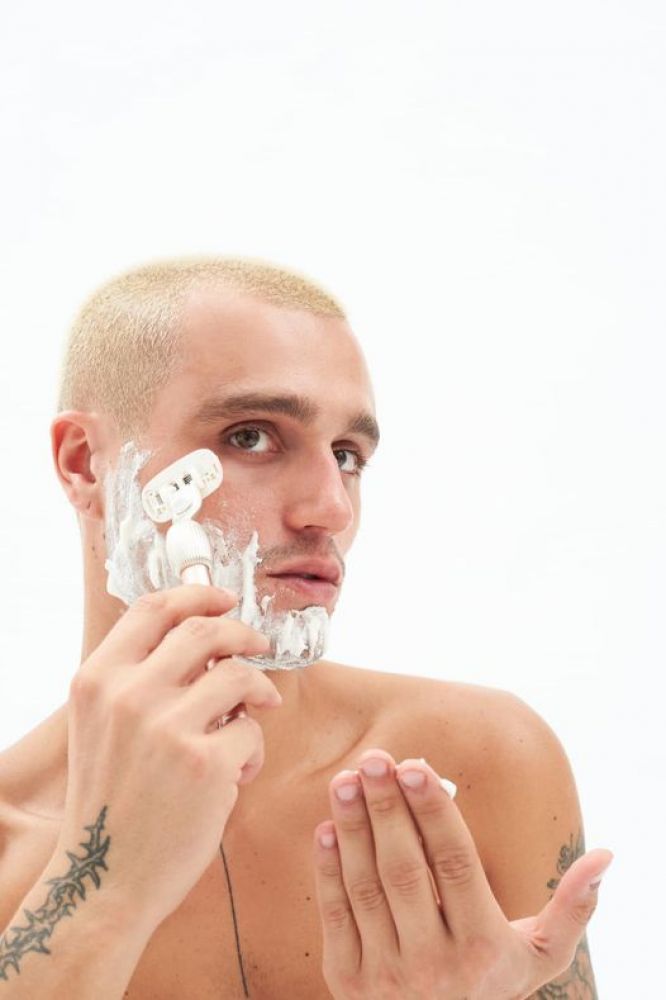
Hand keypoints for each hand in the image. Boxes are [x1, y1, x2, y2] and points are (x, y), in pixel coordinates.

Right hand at [59, 585, 281, 931]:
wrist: (104, 880)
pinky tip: (236, 774)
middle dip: (243, 632)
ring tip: (251, 720)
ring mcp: (168, 728)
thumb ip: (138, 677)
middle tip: (259, 646)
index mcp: (97, 679)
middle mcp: (129, 695)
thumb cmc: (112, 801)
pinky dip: (253, 750)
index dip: (197, 594)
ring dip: (257, 693)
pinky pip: (252, 732)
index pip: (153, 608)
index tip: (224, 599)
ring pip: (239, 677)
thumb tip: (204, 635)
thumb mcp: (101, 725)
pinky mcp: (207, 764)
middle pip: (205, 629)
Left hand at [313, 749, 611, 999]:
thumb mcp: (540, 955)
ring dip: (353, 827)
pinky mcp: (348, 983)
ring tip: (346, 778)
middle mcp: (433, 965)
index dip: (434, 812)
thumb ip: (572, 908)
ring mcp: (386, 977)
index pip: (454, 865)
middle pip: (405, 870)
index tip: (417, 764)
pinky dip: (327, 869)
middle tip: (374, 757)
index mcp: (481, 948)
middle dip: (387, 808)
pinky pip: (335, 915)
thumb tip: (606, 857)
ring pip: (365, 887)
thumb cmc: (492, 984)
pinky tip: (326, 826)